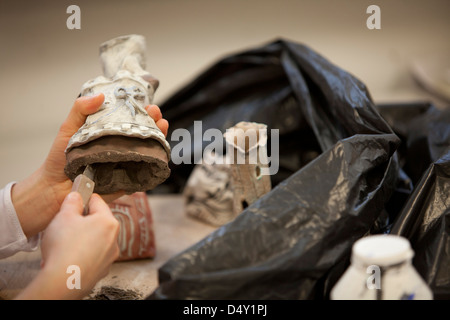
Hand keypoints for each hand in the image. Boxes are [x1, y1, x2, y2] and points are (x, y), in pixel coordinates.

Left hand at [12, 93, 168, 237]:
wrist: (54, 189)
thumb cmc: (59, 160)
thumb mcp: (68, 129)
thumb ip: (80, 110)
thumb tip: (99, 96)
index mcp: (108, 134)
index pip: (130, 120)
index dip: (142, 111)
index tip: (147, 105)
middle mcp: (120, 148)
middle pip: (145, 133)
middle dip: (155, 122)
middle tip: (156, 115)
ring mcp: (126, 164)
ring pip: (150, 150)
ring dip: (160, 138)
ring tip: (161, 128)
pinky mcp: (128, 181)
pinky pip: (146, 172)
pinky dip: (156, 163)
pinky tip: (159, 153)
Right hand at [15, 192, 119, 299]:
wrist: (62, 282)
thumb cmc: (64, 247)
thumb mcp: (64, 216)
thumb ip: (72, 202)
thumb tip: (76, 196)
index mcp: (108, 222)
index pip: (98, 202)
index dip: (85, 197)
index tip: (77, 197)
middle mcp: (114, 239)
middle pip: (97, 222)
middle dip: (82, 221)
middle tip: (66, 223)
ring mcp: (109, 256)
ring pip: (95, 240)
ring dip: (81, 239)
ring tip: (63, 243)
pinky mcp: (101, 270)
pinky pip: (91, 257)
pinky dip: (81, 255)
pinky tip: (67, 257)